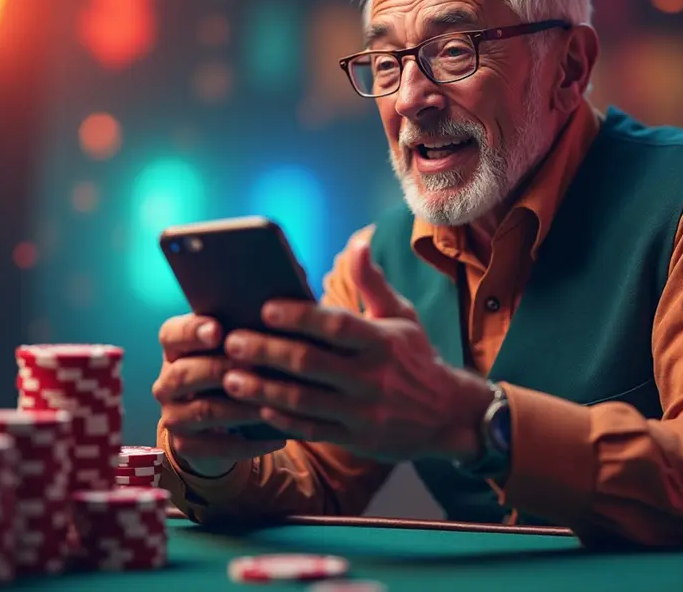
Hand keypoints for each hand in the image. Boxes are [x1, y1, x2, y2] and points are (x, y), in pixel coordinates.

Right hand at [153, 314, 285, 476]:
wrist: (222, 421)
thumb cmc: (239, 367)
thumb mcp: (240, 344)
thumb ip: (251, 324)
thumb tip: (291, 296)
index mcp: (176, 347)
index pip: (172, 334)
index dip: (193, 331)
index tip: (218, 331)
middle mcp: (168, 380)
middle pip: (186, 373)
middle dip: (222, 370)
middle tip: (256, 368)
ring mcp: (173, 414)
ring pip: (204, 410)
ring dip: (242, 407)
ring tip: (274, 404)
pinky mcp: (186, 445)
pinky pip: (215, 447)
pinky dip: (250, 443)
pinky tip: (279, 437)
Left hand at [219, 237, 494, 462]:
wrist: (450, 415)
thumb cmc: (418, 359)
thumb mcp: (403, 316)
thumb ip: (373, 283)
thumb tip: (357, 244)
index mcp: (381, 341)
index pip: (336, 325)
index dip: (299, 316)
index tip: (265, 308)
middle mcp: (372, 376)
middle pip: (310, 362)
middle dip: (266, 351)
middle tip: (232, 341)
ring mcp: (363, 411)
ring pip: (304, 400)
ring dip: (264, 389)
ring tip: (232, 377)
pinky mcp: (356, 439)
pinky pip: (312, 430)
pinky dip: (283, 420)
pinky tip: (259, 408)